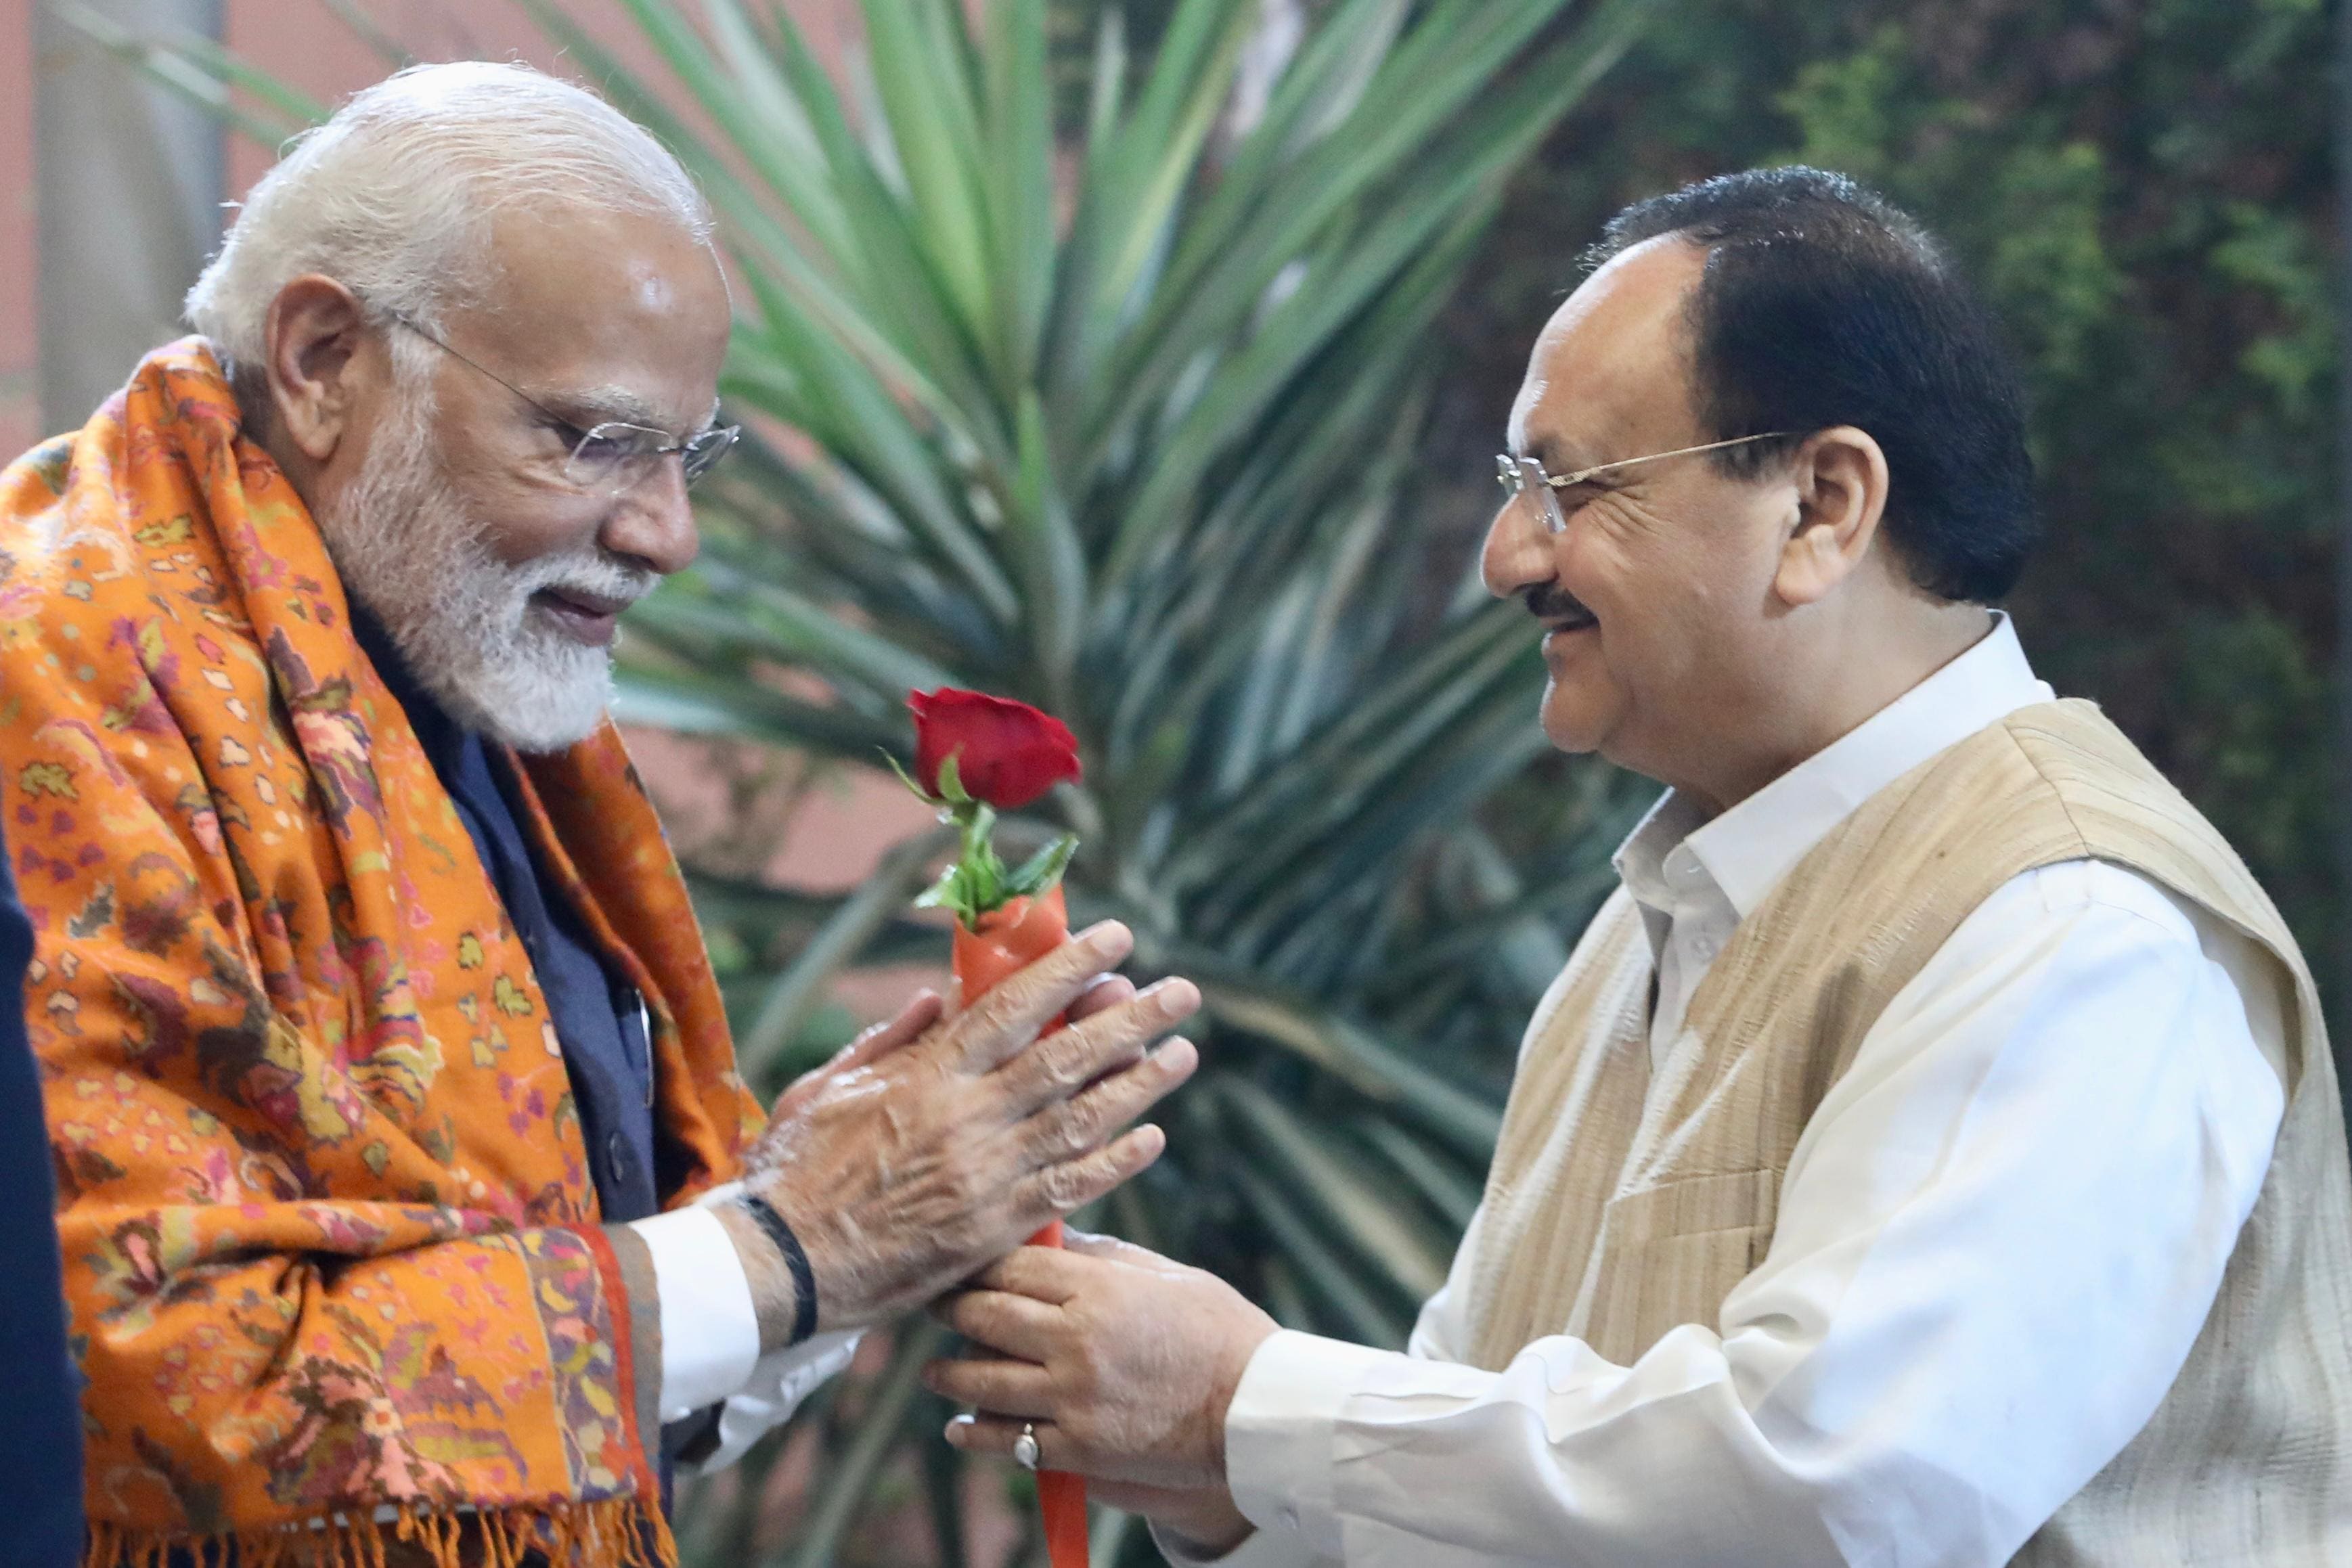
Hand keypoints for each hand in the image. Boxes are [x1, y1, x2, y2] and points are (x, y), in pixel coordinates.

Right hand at [732, 924, 1196, 1338]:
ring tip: (1183, 1052)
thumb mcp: (831, 1086)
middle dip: (1131, 1019)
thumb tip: (942, 995)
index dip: (1070, 969)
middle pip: (1066, 1058)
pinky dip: (1115, 1161)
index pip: (1013, 1008)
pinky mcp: (993, 1230)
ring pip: (1082, 1121)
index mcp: (928, 1076)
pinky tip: (1150, 1136)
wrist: (783, 1267)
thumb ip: (892, 1039)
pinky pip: (1070, 1189)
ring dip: (1140, 1084)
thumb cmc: (797, 1169)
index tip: (1115, 940)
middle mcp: (967, 1121)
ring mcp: (986, 1178)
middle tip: (1183, 991)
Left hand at [923, 1230, 1277, 1546]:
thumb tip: (1050, 1234)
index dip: (974, 1261)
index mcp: (1098, 1288)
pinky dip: (974, 1435)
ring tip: (935, 1372)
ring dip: (949, 1375)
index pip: (1010, 1265)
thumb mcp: (1164, 1275)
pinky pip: (1007, 1441)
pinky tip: (959, 1428)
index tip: (955, 1259)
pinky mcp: (1079, 1450)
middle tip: (933, 1306)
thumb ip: (1101, 1255)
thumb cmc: (1220, 1331)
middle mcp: (1075, 1341)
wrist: (1258, 1411)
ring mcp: (1073, 1399)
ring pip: (982, 1381)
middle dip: (949, 1309)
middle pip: (984, 1317)